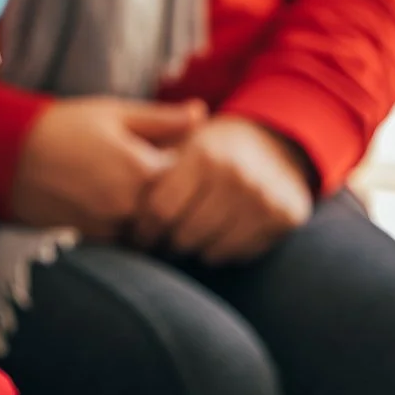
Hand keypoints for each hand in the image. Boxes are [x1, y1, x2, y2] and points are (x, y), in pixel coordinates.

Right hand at [10, 97, 206, 238]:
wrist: (10, 153)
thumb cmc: (65, 126)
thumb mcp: (114, 113)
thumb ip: (162, 119)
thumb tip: (202, 114)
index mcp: (142, 167)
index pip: (188, 182)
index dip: (187, 174)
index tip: (173, 164)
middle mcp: (129, 201)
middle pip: (172, 212)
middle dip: (171, 202)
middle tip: (157, 185)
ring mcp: (109, 224)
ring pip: (150, 232)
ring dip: (150, 221)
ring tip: (132, 197)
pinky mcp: (91, 239)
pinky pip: (124, 243)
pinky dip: (126, 231)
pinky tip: (112, 209)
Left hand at [132, 115, 314, 264]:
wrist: (274, 142)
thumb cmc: (210, 148)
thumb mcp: (180, 141)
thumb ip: (148, 161)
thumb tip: (108, 196)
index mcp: (204, 155)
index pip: (160, 210)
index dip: (142, 228)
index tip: (135, 236)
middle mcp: (236, 176)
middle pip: (184, 235)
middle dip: (164, 243)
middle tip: (156, 244)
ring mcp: (264, 198)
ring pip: (211, 250)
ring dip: (192, 249)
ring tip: (182, 240)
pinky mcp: (285, 216)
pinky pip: (239, 253)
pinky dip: (221, 250)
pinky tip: (213, 237)